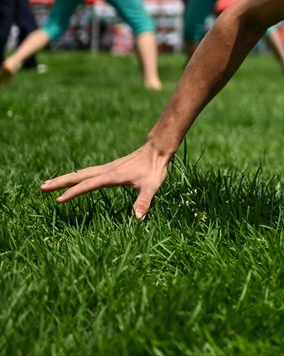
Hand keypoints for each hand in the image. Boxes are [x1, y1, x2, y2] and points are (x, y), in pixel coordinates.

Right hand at [40, 143, 172, 219]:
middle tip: (41, 188)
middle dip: (60, 182)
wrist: (157, 150)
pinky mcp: (110, 168)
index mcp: (112, 176)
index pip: (88, 185)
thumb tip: (138, 218)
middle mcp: (106, 171)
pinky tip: (72, 180)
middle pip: (78, 177)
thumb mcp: (151, 186)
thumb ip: (144, 202)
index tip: (59, 200)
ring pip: (81, 174)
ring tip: (48, 184)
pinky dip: (76, 177)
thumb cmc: (154, 169)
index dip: (74, 193)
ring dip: (65, 179)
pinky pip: (88, 173)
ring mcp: (107, 168)